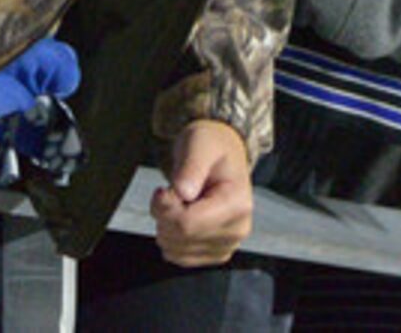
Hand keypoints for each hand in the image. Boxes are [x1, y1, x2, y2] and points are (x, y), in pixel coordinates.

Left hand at [151, 120, 252, 266]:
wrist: (222, 154)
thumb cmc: (211, 146)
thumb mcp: (199, 144)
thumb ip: (191, 166)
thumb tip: (183, 192)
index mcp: (238, 204)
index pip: (187, 224)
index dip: (164, 209)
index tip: (162, 189)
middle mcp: (237, 230)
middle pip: (179, 239)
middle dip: (164, 215)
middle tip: (172, 191)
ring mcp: (227, 245)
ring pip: (175, 251)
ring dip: (166, 226)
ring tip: (180, 202)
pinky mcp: (215, 253)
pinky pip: (178, 257)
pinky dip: (171, 238)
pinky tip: (182, 216)